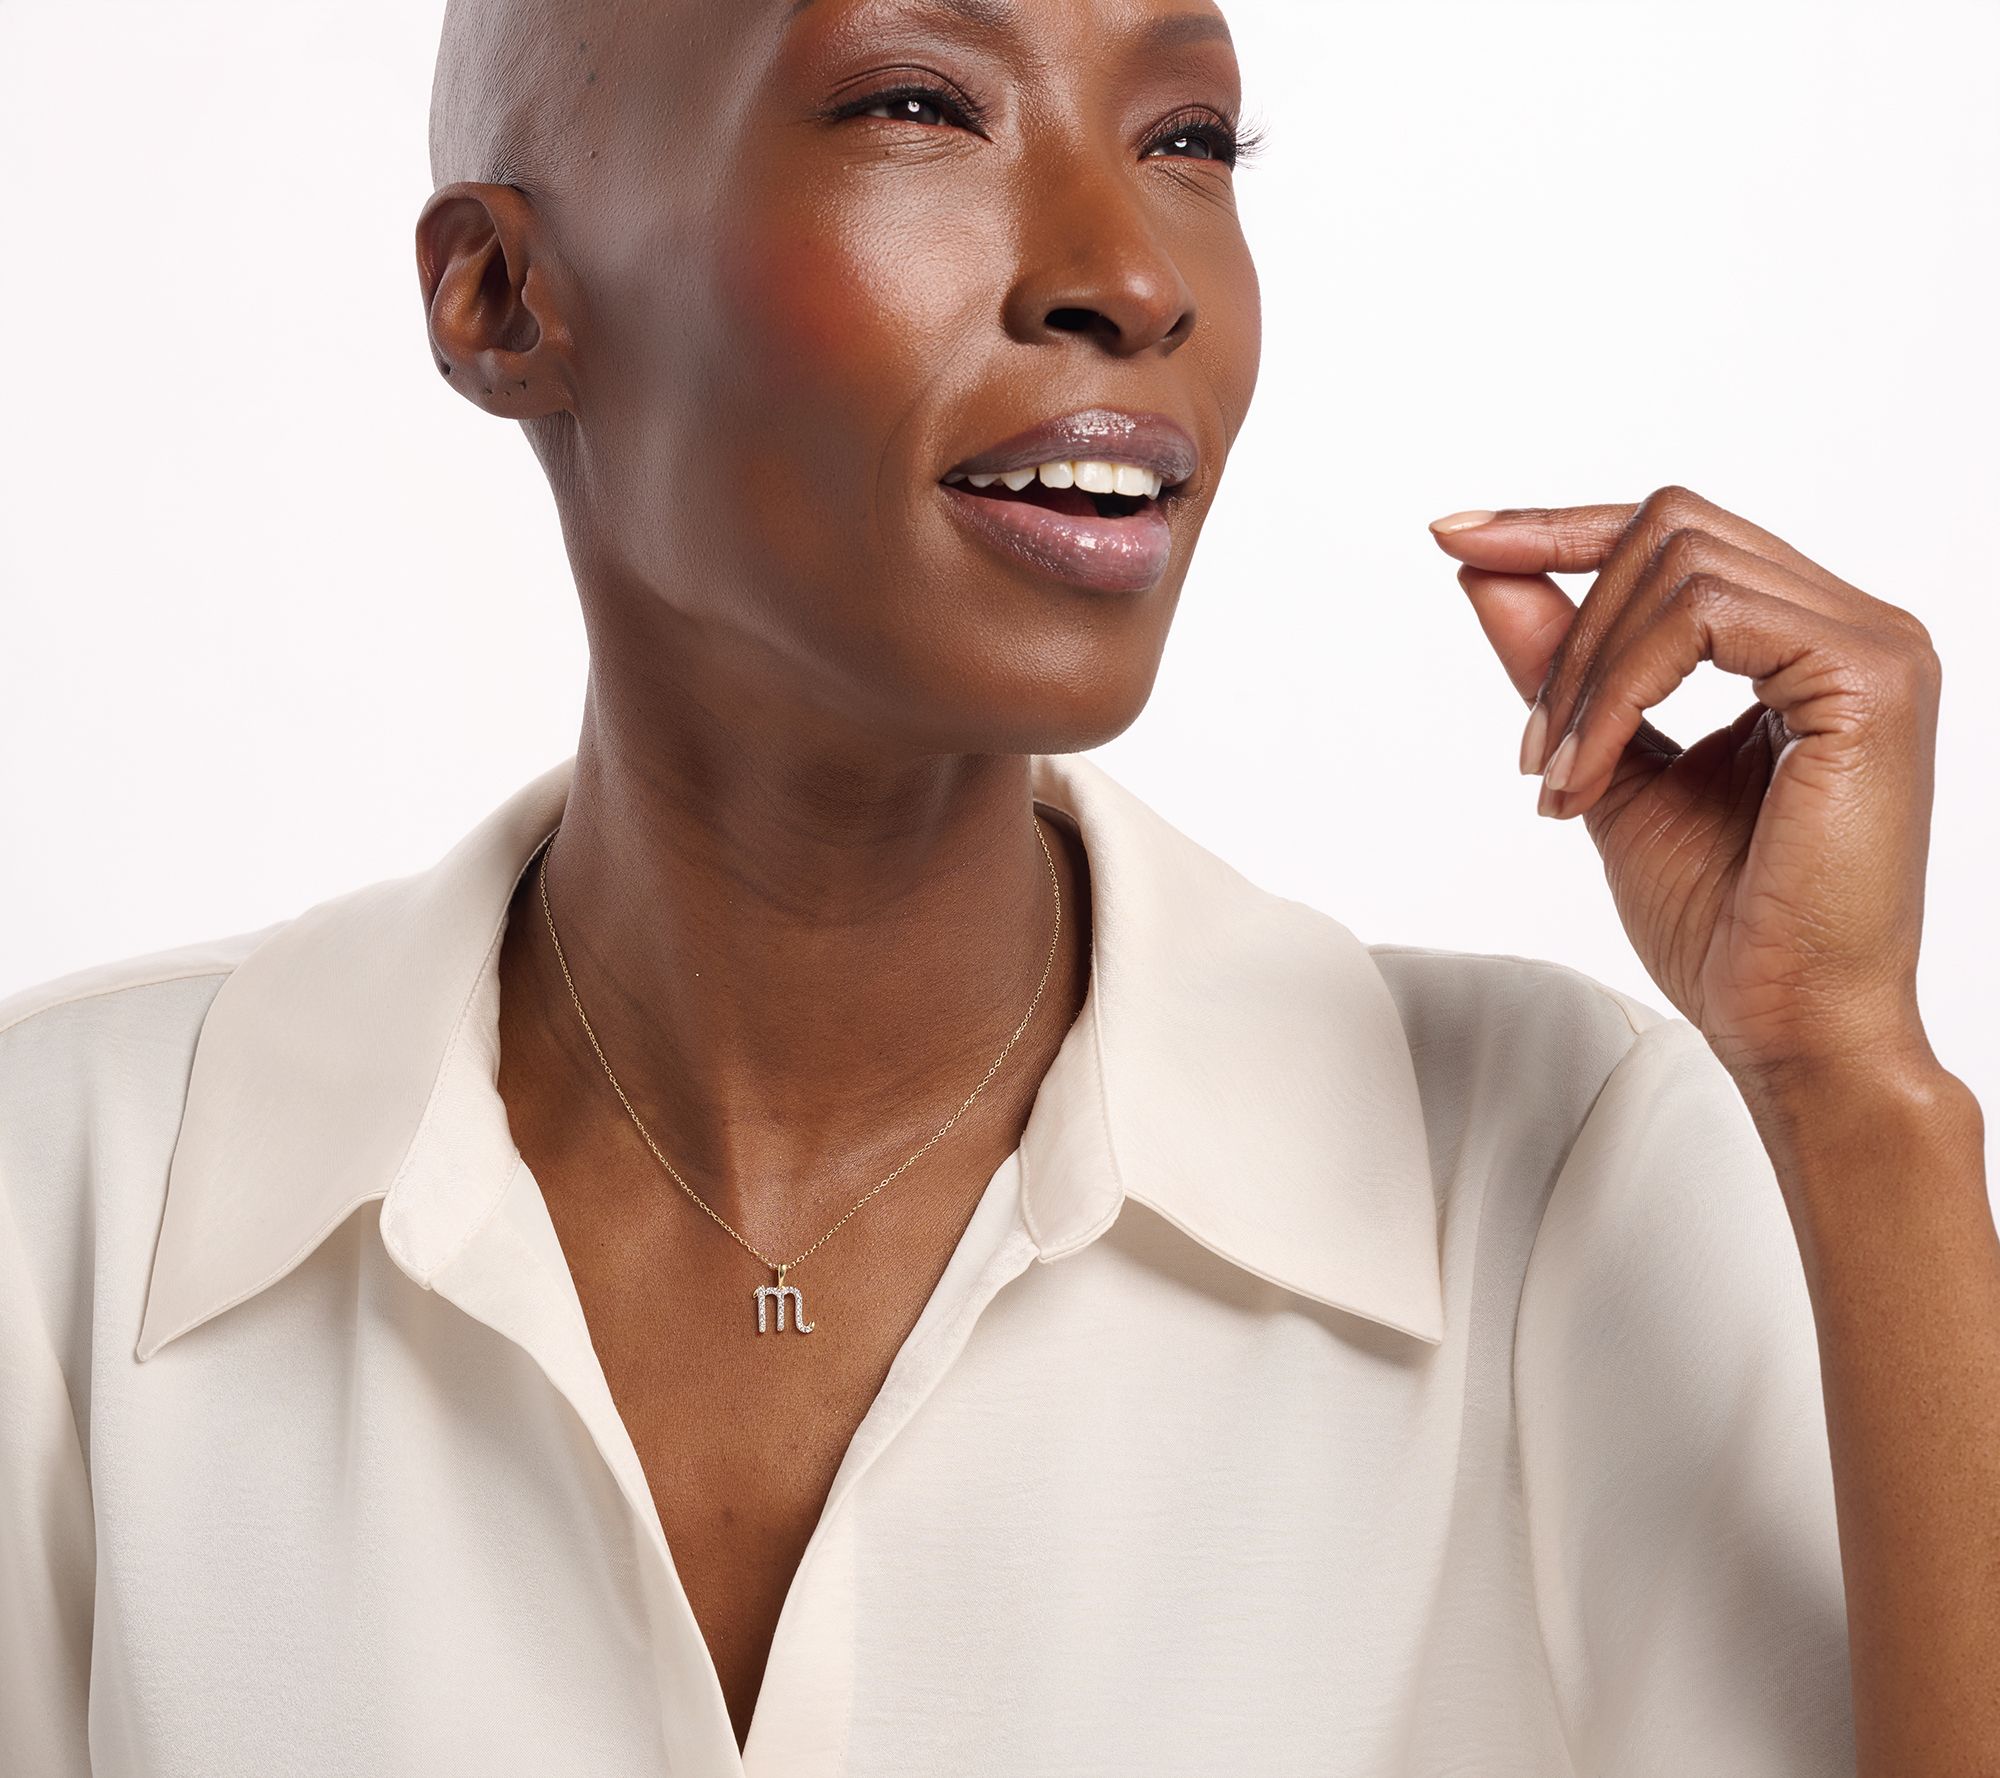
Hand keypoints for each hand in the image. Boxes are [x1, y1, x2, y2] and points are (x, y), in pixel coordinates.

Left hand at [1432, 485, 1944, 1094]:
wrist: (1786, 1024)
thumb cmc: (1724, 921)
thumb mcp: (1605, 765)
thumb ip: (1558, 669)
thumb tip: (1480, 570)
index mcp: (1801, 641)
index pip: (1671, 536)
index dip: (1557, 528)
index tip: (1456, 539)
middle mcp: (1849, 625)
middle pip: (1669, 527)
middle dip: (1566, 625)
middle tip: (1533, 746)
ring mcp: (1873, 643)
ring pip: (1677, 566)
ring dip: (1583, 676)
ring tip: (1561, 779)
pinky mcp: (1870, 677)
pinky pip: (1703, 618)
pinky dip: (1619, 692)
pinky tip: (1591, 776)